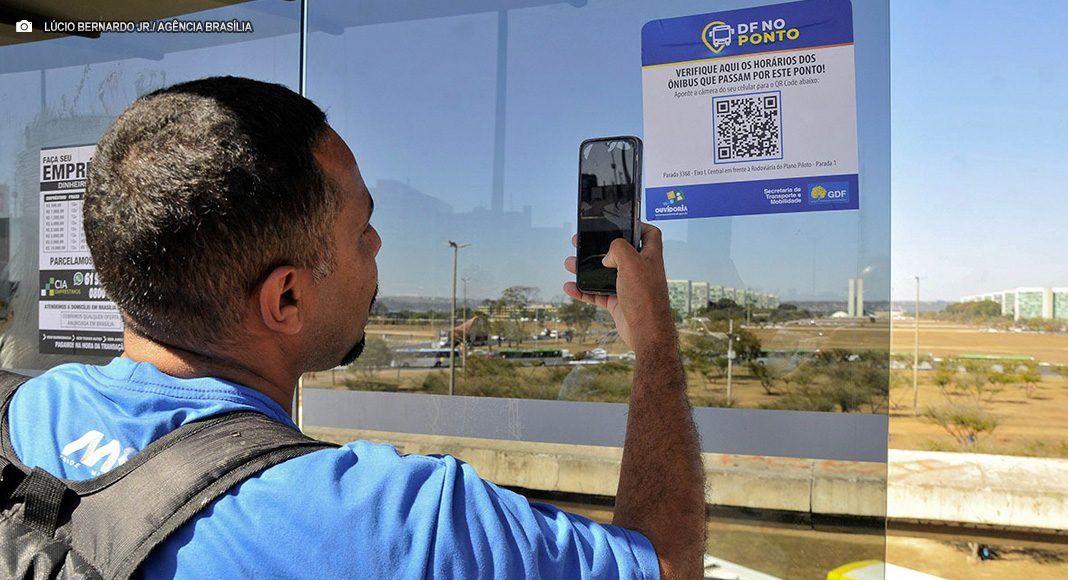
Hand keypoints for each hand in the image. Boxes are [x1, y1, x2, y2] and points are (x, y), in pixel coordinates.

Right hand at [563, 223, 675, 353]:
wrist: (646, 332)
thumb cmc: (645, 296)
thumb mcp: (631, 262)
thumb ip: (617, 248)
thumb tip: (606, 257)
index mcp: (649, 257)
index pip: (650, 234)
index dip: (639, 225)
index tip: (623, 222)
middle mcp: (640, 270)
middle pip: (618, 253)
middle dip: (599, 246)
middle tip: (582, 241)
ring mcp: (628, 287)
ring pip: (603, 273)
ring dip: (585, 268)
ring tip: (569, 263)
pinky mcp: (618, 303)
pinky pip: (596, 294)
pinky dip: (582, 290)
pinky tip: (569, 287)